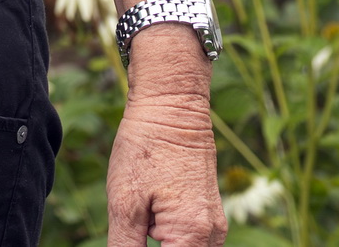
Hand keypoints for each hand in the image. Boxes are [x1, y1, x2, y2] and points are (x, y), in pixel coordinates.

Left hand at [107, 35, 222, 246]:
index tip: (130, 234)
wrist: (171, 105)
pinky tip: (150, 211)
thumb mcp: (124, 204)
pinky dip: (168, 236)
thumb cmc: (146, 149)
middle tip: (134, 220)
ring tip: (141, 213)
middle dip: (151, 246)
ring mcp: (214, 227)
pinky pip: (189, 240)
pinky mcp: (209, 216)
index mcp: (192, 237)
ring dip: (160, 243)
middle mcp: (212, 237)